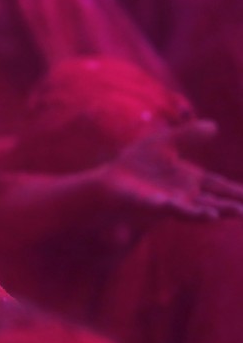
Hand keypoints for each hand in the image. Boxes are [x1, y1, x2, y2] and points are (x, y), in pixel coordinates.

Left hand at [96, 120, 242, 219]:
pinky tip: (207, 215)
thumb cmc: (137, 162)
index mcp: (190, 179)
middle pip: (215, 201)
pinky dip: (191, 212)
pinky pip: (175, 209)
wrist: (111, 178)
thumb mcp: (166, 142)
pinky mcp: (155, 205)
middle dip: (233, 205)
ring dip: (218, 210)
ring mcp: (172, 201)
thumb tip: (214, 126)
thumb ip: (189, 135)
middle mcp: (185, 194)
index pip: (219, 185)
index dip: (236, 191)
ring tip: (236, 212)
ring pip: (200, 209)